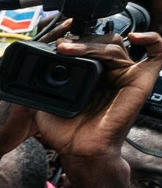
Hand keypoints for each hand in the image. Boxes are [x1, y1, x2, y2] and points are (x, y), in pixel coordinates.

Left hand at [33, 32, 161, 163]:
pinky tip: (136, 36)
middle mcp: (111, 72)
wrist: (80, 151)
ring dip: (92, 44)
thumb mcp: (46, 100)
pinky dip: (152, 39)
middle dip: (82, 41)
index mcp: (92, 75)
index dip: (75, 41)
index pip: (89, 46)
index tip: (56, 43)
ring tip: (70, 49)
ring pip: (116, 46)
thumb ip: (44, 81)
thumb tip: (37, 60)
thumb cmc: (66, 132)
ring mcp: (127, 75)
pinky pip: (157, 54)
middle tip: (62, 46)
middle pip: (103, 42)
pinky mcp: (143, 80)